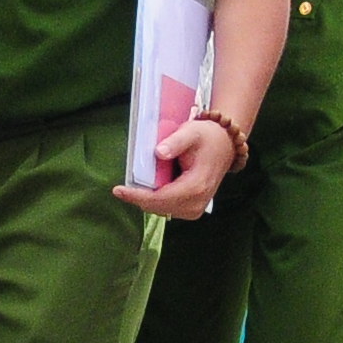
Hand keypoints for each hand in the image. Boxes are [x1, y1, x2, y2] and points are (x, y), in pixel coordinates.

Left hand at [117, 115, 238, 222]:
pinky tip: (148, 189)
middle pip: (158, 207)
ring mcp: (196, 209)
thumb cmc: (207, 137)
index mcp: (196, 187)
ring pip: (161, 209)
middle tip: (122, 188)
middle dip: (139, 199)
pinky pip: (167, 208)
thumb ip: (175, 142)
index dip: (137, 196)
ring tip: (134, 187)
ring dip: (146, 200)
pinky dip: (155, 200)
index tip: (118, 190)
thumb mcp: (191, 132)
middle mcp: (197, 203)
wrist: (224, 145)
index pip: (161, 198)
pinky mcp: (193, 209)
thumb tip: (159, 153)